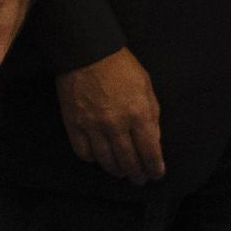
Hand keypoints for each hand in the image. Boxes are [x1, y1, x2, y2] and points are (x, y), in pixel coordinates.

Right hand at [54, 47, 165, 184]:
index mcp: (138, 113)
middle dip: (137, 174)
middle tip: (140, 179)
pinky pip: (84, 153)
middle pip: (129, 161)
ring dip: (117, 170)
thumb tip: (154, 141)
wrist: (87, 51)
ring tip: (122, 171)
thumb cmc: (121, 66)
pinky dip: (93, 159)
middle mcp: (116, 125)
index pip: (149, 152)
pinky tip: (99, 158)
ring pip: (106, 162)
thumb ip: (152, 115)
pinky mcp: (74, 126)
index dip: (155, 168)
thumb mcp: (146, 86)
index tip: (157, 174)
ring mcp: (93, 127)